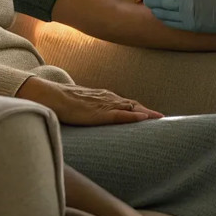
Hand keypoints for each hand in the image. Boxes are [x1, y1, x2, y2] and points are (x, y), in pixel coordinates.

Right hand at [16, 77, 162, 125]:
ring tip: (160, 119)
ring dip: (146, 113)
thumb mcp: (83, 105)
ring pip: (131, 108)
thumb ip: (92, 109)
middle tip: (164, 119)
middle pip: (134, 104)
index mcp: (105, 97)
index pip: (128, 103)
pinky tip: (143, 118)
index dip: (141, 109)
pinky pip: (119, 115)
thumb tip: (93, 116)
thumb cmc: (64, 101)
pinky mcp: (98, 113)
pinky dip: (133, 116)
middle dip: (149, 112)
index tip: (154, 116)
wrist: (52, 96)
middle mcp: (108, 98)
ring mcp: (104, 105)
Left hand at [141, 0, 215, 36]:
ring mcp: (190, 16)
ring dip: (157, 12)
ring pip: (166, 15)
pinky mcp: (193, 26)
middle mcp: (188, 3)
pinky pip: (174, 24)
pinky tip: (162, 19)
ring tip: (152, 9)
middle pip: (163, 3)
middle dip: (152, 2)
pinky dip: (166, 21)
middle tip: (145, 1)